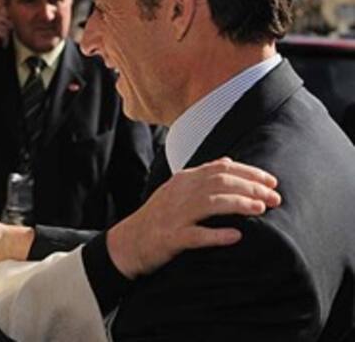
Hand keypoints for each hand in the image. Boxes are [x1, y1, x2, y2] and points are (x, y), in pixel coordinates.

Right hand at [107, 157, 280, 278]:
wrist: (128, 242)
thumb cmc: (158, 217)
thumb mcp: (176, 190)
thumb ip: (201, 176)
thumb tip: (229, 161)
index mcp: (183, 180)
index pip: (220, 168)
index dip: (249, 173)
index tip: (271, 181)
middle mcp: (179, 193)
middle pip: (219, 182)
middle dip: (250, 187)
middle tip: (274, 197)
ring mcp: (174, 215)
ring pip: (210, 203)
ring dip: (238, 204)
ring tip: (260, 209)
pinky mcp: (170, 237)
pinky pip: (196, 235)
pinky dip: (217, 235)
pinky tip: (236, 236)